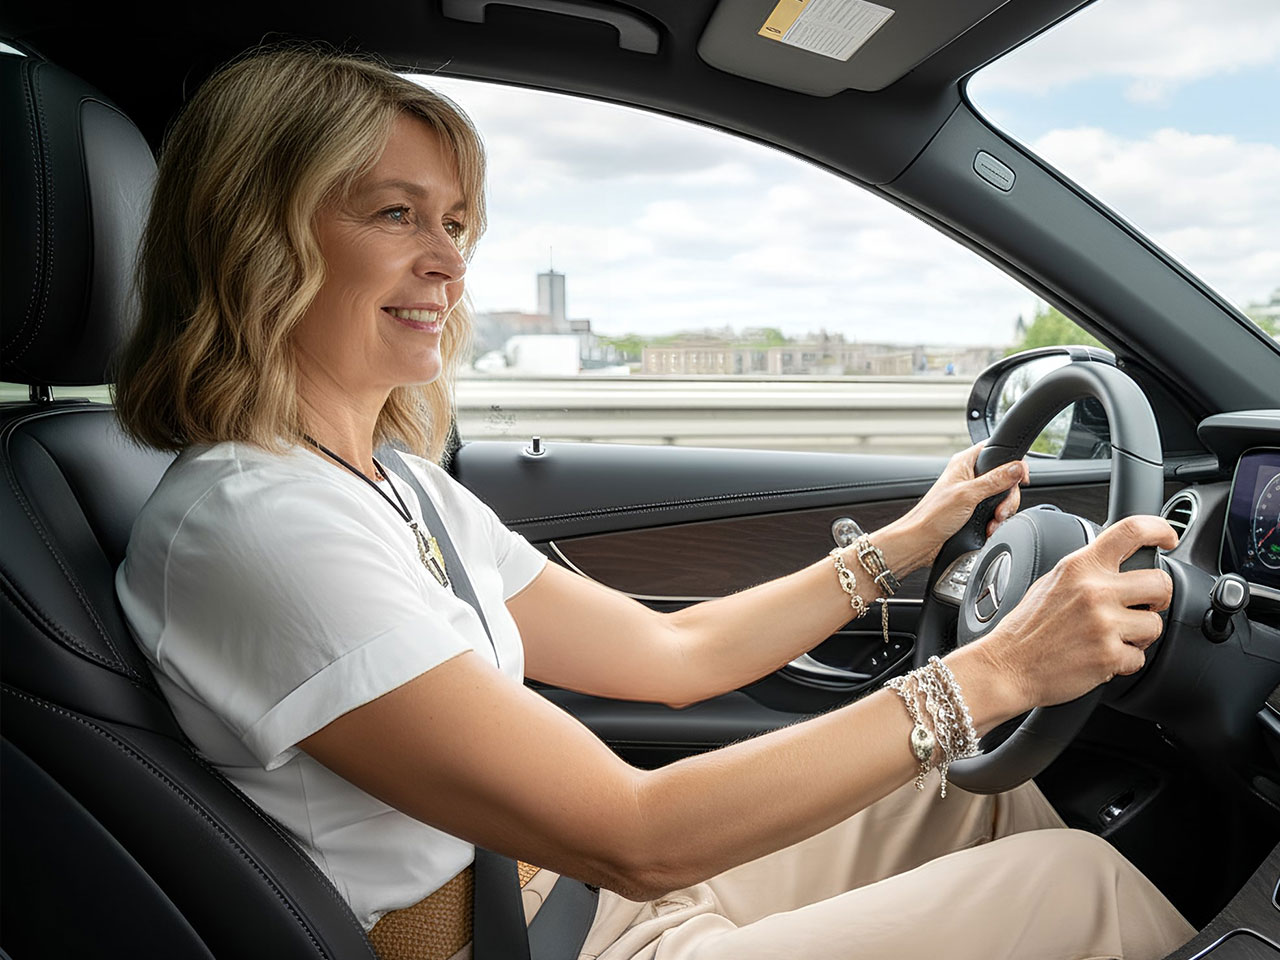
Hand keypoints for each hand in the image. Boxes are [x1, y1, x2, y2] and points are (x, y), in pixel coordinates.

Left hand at [903, 442, 1028, 566]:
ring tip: (992, 521)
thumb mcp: (968, 495)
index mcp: (965, 463)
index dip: (1013, 462)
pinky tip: (988, 527)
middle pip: (1005, 477)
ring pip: (1001, 497)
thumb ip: (995, 480)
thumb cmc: (932, 516)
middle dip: (1008, 497)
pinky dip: (995, 521)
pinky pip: (994, 511)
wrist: (920, 541)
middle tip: (1000, 509)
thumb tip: (1016, 467)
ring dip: (1002, 511)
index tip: (1021, 479)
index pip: (996, 450)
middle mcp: (969, 475)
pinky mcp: (973, 510)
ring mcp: (972, 493)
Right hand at [973, 515, 1177, 713]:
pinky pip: (1139, 658)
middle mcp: (1095, 590)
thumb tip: (1117, 566)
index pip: (1131, 531)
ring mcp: (1104, 623)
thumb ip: (1086, 571)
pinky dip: (1123, 662)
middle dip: (1157, 598)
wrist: (1007, 667)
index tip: (1169, 538)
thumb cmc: (1026, 629)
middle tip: (1142, 607)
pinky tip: (1099, 657)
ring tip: (1111, 637)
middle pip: (1161, 583)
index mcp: (1080, 567)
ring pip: (1155, 624)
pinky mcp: (1109, 655)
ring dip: (1139, 635)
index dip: (1160, 529)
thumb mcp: (1051, 582)